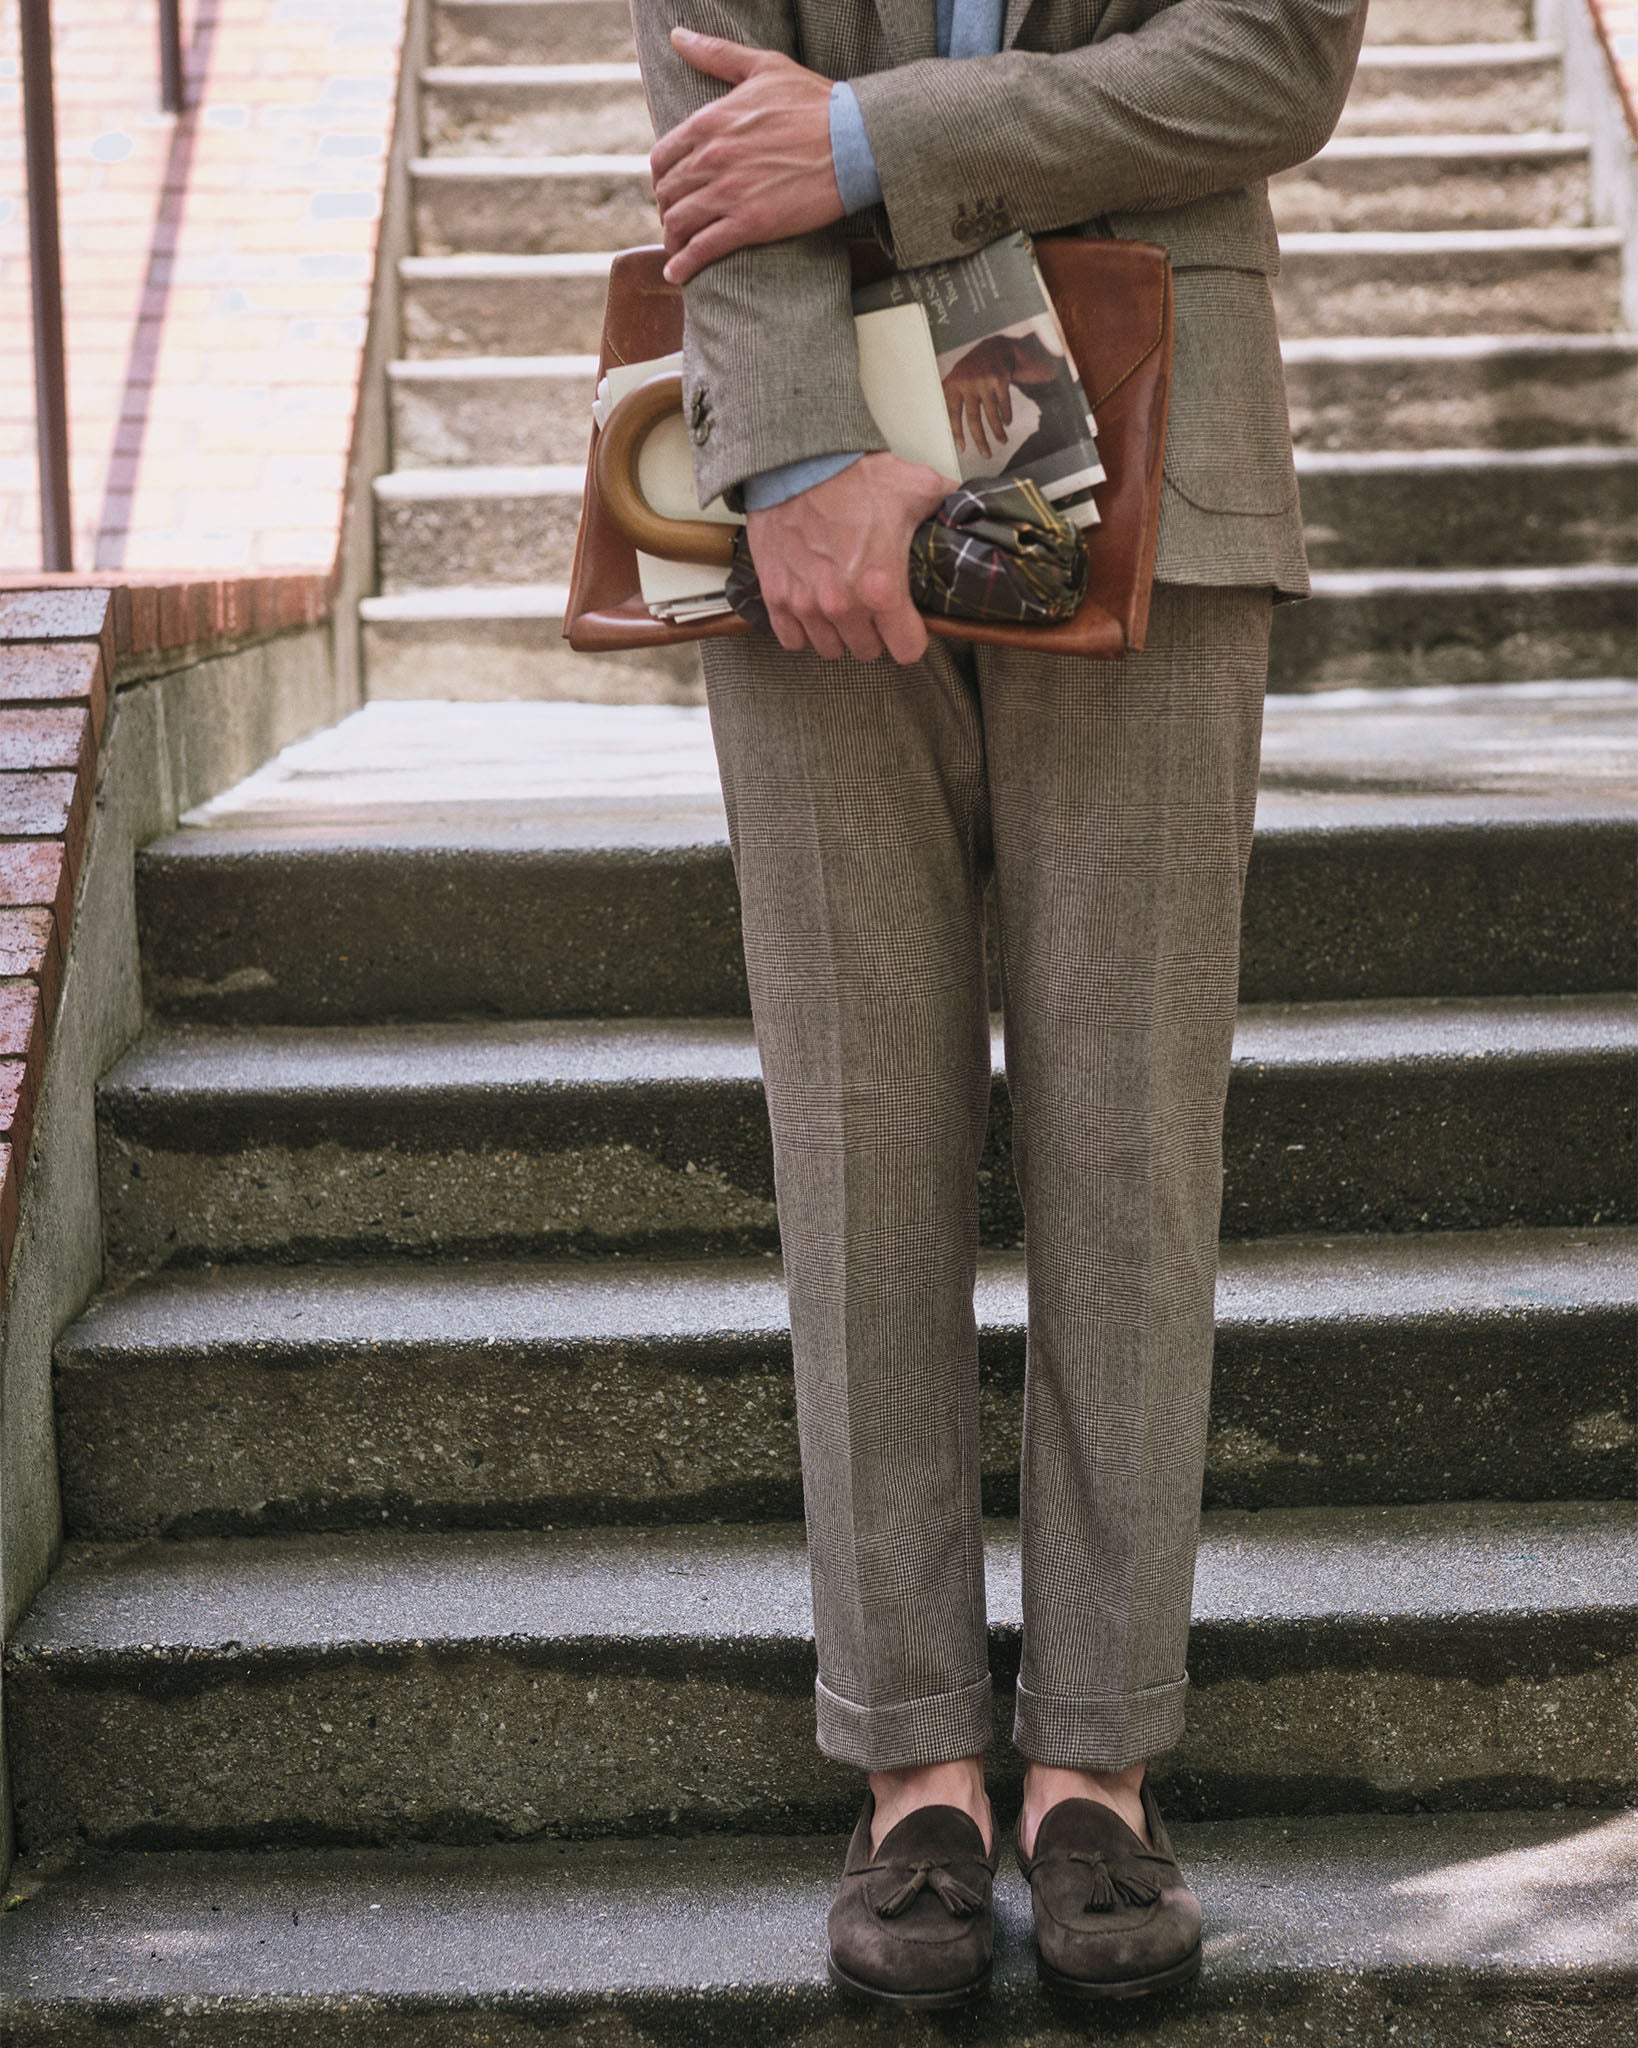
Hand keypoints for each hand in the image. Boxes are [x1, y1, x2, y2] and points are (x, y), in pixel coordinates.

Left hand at [652, 28, 842, 284]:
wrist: (854, 141)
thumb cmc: (815, 102)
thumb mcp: (764, 67)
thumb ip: (716, 54)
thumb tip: (677, 35)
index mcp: (710, 121)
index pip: (663, 156)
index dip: (662, 176)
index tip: (669, 187)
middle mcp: (712, 158)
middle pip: (668, 192)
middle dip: (667, 208)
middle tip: (676, 219)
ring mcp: (729, 193)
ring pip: (679, 222)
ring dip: (672, 238)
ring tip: (676, 247)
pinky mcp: (749, 225)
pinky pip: (702, 249)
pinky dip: (684, 264)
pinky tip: (677, 274)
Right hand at [747, 453, 955, 663]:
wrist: (798, 461)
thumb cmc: (855, 476)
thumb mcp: (916, 488)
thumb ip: (948, 508)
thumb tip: (974, 514)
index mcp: (882, 589)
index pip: (907, 650)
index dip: (912, 636)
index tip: (908, 622)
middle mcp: (843, 606)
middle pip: (868, 651)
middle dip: (874, 632)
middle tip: (873, 606)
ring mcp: (806, 605)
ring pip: (830, 648)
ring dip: (838, 632)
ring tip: (842, 605)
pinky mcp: (777, 597)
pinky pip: (793, 639)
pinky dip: (803, 629)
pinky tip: (812, 607)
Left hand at [942, 337, 1016, 458]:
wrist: (995, 348)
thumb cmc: (971, 369)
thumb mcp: (955, 376)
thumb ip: (947, 396)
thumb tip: (936, 420)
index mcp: (953, 385)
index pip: (952, 414)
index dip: (956, 433)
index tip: (961, 449)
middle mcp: (968, 383)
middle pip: (974, 418)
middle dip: (980, 440)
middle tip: (986, 455)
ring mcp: (985, 381)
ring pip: (992, 414)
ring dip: (998, 431)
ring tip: (1002, 442)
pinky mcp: (1001, 380)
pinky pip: (1004, 405)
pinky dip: (1006, 416)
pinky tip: (1007, 422)